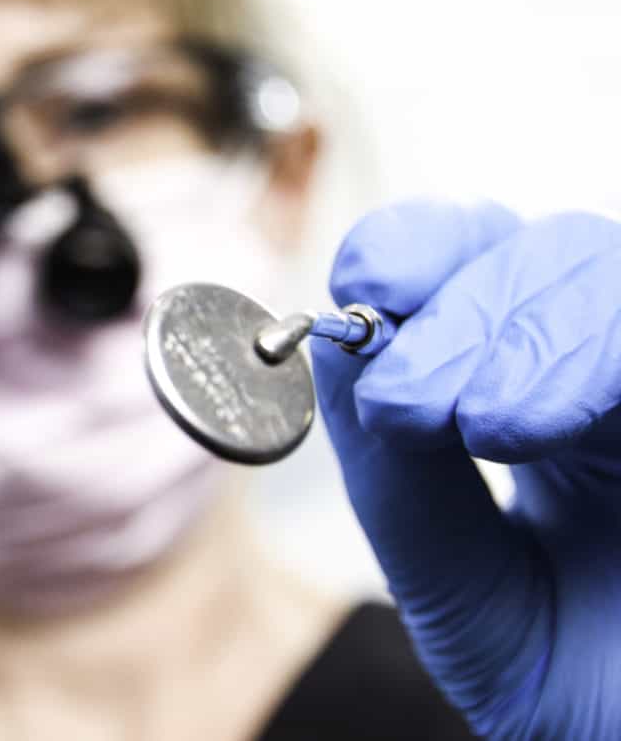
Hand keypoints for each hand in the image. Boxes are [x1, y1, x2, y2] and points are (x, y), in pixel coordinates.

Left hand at [312, 201, 620, 739]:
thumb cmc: (564, 685)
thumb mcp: (449, 575)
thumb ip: (394, 466)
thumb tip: (341, 347)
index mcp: (529, 391)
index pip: (474, 262)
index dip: (416, 249)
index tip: (364, 285)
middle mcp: (606, 375)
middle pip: (550, 250)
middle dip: (462, 305)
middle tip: (408, 396)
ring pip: (609, 270)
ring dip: (526, 330)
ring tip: (478, 423)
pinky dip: (598, 355)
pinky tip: (531, 422)